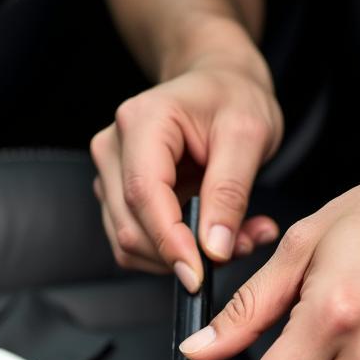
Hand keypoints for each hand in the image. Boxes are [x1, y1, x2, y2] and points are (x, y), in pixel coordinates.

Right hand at [90, 58, 283, 289]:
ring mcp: (111, 176)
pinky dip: (176, 253)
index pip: (143, 197)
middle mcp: (113, 149)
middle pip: (131, 229)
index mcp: (140, 122)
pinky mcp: (119, 199)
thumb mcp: (248, 136)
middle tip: (239, 247)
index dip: (170, 243)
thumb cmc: (233, 98)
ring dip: (182, 257)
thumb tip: (213, 249)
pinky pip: (139, 244)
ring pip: (131, 244)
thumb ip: (230, 193)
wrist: (219, 84)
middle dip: (182, 254)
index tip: (199, 275)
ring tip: (234, 237)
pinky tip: (211, 235)